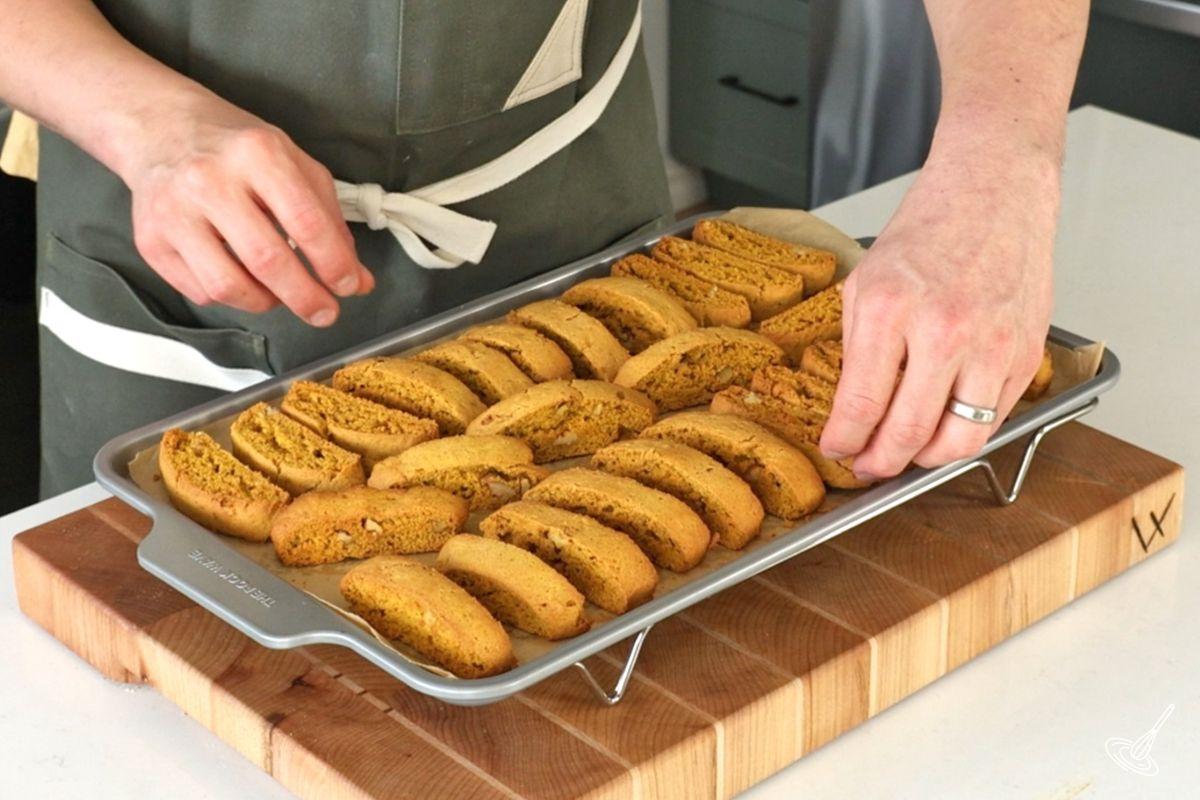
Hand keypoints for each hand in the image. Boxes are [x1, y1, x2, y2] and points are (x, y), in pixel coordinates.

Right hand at [118, 89, 372, 324]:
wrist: (160, 128)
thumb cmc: (238, 150)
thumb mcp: (294, 165)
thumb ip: (330, 221)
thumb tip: (357, 280)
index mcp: (257, 153)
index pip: (306, 222)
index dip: (334, 264)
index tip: (348, 286)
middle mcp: (209, 180)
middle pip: (267, 261)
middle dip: (306, 297)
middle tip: (325, 313)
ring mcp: (173, 211)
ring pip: (228, 286)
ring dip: (266, 303)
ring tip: (280, 294)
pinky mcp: (150, 240)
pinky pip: (200, 291)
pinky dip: (231, 296)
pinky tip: (240, 276)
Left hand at [819, 140, 1057, 478]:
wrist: (994, 192)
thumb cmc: (928, 230)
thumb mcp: (866, 281)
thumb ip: (858, 346)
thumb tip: (852, 408)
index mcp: (888, 310)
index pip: (860, 404)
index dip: (844, 441)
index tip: (837, 451)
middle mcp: (942, 331)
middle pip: (908, 434)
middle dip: (881, 464)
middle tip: (867, 468)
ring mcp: (990, 345)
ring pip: (959, 441)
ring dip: (926, 461)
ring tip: (906, 455)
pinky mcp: (1025, 353)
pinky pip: (994, 417)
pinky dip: (965, 430)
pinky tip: (944, 424)